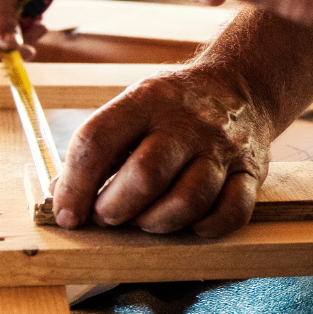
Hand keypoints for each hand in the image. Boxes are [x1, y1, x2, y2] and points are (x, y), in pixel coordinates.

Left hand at [50, 65, 273, 234]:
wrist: (240, 85)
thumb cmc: (174, 107)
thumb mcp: (132, 107)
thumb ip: (99, 149)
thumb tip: (62, 199)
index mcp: (146, 101)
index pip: (97, 141)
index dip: (74, 185)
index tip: (67, 214)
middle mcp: (186, 123)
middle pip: (145, 175)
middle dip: (116, 208)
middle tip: (108, 216)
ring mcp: (221, 148)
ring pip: (189, 200)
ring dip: (157, 222)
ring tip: (146, 220)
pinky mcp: (250, 171)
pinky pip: (231, 212)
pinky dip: (205, 228)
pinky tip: (189, 223)